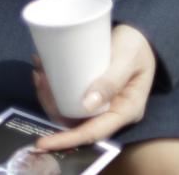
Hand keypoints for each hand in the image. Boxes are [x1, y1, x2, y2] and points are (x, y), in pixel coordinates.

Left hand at [32, 24, 156, 150]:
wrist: (138, 35)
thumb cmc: (137, 46)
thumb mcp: (128, 58)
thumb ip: (112, 80)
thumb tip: (87, 105)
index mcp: (125, 111)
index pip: (94, 133)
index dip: (67, 139)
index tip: (42, 143)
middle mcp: (110, 111)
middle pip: (75, 122)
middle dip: (52, 106)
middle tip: (39, 79)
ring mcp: (99, 102)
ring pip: (68, 109)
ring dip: (49, 94)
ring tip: (40, 70)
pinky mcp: (90, 90)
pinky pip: (68, 95)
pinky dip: (53, 85)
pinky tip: (45, 69)